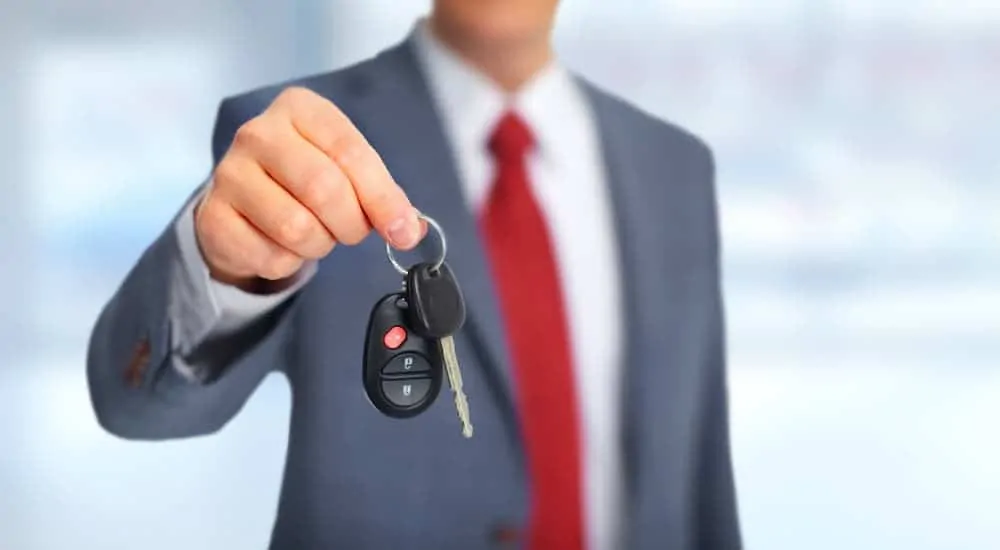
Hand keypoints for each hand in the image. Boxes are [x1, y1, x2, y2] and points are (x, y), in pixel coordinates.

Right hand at [195, 87, 423, 288]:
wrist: (242, 204)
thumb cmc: (304, 180)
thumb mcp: (347, 172)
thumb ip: (382, 195)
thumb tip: (410, 229)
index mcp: (300, 109)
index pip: (350, 152)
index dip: (382, 197)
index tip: (404, 232)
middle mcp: (258, 133)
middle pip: (323, 189)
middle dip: (351, 224)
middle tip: (353, 231)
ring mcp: (229, 173)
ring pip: (297, 228)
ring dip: (320, 244)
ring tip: (316, 234)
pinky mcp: (213, 217)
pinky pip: (271, 256)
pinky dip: (289, 262)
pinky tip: (282, 245)